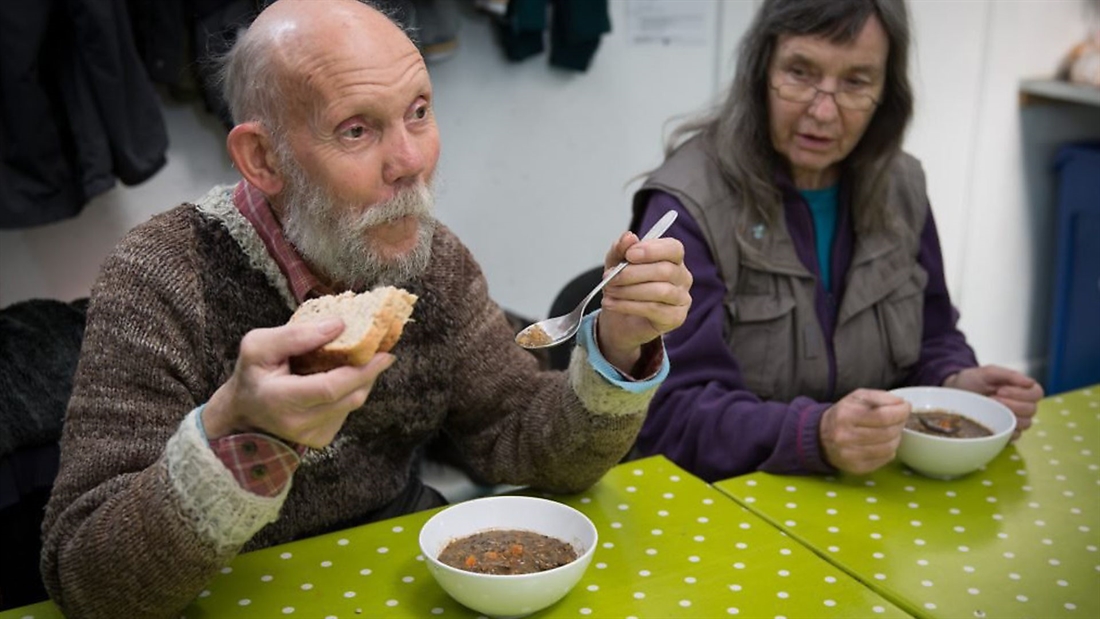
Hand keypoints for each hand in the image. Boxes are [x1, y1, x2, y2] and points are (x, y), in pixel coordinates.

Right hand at [203, 318, 393, 447]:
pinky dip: (351, 391)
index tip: (384, 353)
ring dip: (363, 380)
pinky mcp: (321, 439)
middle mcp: (297, 424)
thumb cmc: (252, 374)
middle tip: (384, 351)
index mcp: (279, 400)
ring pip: (352, 404)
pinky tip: (345, 378)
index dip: (361, 371)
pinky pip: (346, 411)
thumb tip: (339, 325)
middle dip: (370, 372)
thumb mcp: (258, 346)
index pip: (330, 388)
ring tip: (365, 359)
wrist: (244, 413)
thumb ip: (296, 335)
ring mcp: (311, 436)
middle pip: (349, 397)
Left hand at [595, 231, 691, 370]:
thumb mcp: (616, 264)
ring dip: (629, 290)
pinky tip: (611, 303)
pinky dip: (627, 305)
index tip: (629, 255)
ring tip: (609, 291)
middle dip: (632, 273)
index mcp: (673, 258)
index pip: (673, 248)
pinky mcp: (676, 318)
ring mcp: (682, 299)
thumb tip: (629, 237)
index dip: (652, 250)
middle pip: (665, 270)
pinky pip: (653, 309)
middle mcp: (683, 277)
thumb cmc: (624, 286)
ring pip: (660, 291)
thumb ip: (621, 249)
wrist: (620, 319)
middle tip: (609, 277)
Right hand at [820, 389, 910, 474]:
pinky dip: (889, 450)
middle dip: (900, 423)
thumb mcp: (857, 397)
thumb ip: (880, 396)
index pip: (882, 416)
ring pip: (889, 448)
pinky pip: (884, 459)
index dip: (899, 412)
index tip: (906, 407)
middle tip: (900, 418)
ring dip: (896, 437)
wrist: (821, 436)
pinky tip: (883, 442)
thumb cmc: (844, 413)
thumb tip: (902, 404)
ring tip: (892, 430)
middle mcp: (846, 437)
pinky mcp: (856, 468)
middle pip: (887, 433)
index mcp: (846, 416)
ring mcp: (850, 455)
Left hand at [943, 365, 1042, 439]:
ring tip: (989, 409)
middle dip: (1012, 404)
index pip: (1036, 393)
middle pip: (1032, 409)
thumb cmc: (971, 381)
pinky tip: (991, 422)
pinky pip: (1015, 436)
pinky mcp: (1005, 432)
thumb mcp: (987, 373)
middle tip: (992, 399)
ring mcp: (1014, 420)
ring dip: (1008, 416)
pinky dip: (1004, 429)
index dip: (1022, 393)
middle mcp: (1021, 405)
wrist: (953, 393)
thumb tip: (1029, 382)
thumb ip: (1008, 374)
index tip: (1001, 390)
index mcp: (1021, 389)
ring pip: (1026, 424)